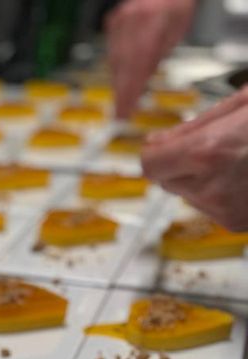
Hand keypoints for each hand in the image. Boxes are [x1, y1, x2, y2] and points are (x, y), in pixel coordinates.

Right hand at [105, 0, 196, 118]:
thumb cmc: (175, 5)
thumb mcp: (177, 31)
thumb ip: (158, 55)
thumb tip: (142, 79)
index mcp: (153, 21)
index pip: (138, 64)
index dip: (130, 91)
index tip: (126, 111)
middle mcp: (132, 19)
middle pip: (123, 65)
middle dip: (121, 92)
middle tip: (121, 112)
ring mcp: (120, 19)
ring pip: (115, 59)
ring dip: (118, 82)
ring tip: (120, 101)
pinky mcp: (113, 21)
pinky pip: (111, 50)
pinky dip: (116, 66)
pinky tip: (119, 80)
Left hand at [142, 88, 247, 229]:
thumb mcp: (239, 104)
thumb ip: (192, 127)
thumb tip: (158, 141)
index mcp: (208, 153)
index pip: (150, 164)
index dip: (154, 152)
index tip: (159, 145)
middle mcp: (213, 187)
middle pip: (166, 181)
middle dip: (179, 163)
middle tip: (209, 142)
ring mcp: (225, 210)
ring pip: (188, 195)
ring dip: (200, 178)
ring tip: (236, 156)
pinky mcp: (236, 223)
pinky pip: (210, 208)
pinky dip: (219, 192)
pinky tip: (244, 174)